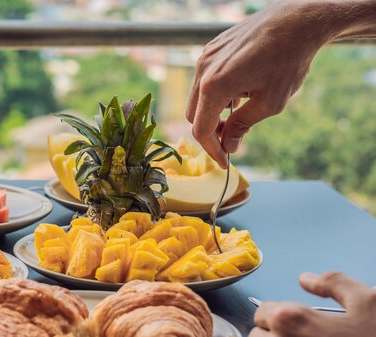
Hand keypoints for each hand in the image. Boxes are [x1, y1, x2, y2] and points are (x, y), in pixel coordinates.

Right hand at [186, 0, 339, 166]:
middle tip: (232, 140)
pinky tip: (241, 91)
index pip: (202, 129)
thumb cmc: (287, 61)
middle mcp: (203, 71)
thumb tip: (229, 146)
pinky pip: (205, 79)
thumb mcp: (270, 103)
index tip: (225, 161)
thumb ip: (243, 126)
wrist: (297, 20)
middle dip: (211, 131)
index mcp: (214, 87)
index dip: (212, 150)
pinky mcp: (212, 49)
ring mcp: (205, 57)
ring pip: (198, 97)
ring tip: (241, 112)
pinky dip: (217, 93)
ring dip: (213, 112)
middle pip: (194, 115)